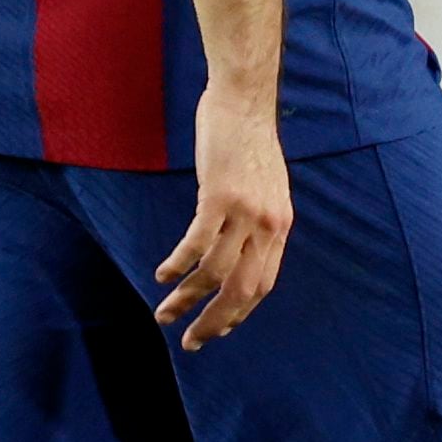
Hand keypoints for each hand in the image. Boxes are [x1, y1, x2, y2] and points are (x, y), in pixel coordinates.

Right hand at [151, 89, 293, 351]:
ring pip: (214, 272)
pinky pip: (196, 243)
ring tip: (164, 312)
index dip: (238, 313)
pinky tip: (162, 274)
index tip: (215, 329)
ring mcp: (245, 211)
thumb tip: (239, 248)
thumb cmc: (247, 139)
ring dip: (186, 298)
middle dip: (213, 321)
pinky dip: (178, 265)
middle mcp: (268, 225)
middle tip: (190, 342)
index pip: (262, 285)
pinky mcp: (219, 196)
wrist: (243, 99)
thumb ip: (256, 220)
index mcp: (279, 225)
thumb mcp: (264, 186)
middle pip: (241, 290)